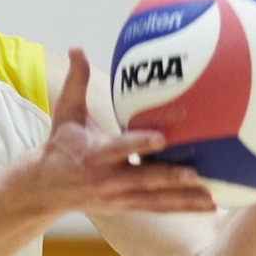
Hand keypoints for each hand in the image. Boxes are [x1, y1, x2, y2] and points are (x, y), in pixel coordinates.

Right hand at [11, 47, 216, 214]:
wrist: (46, 188)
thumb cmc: (60, 145)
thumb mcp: (65, 113)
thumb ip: (76, 82)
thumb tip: (76, 47)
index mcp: (95, 155)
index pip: (120, 149)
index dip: (139, 144)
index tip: (161, 138)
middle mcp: (108, 179)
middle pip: (142, 179)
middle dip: (167, 177)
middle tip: (194, 173)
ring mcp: (118, 197)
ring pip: (154, 200)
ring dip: (182, 200)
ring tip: (210, 198)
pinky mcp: (126, 206)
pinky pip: (157, 208)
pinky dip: (181, 208)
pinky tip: (208, 206)